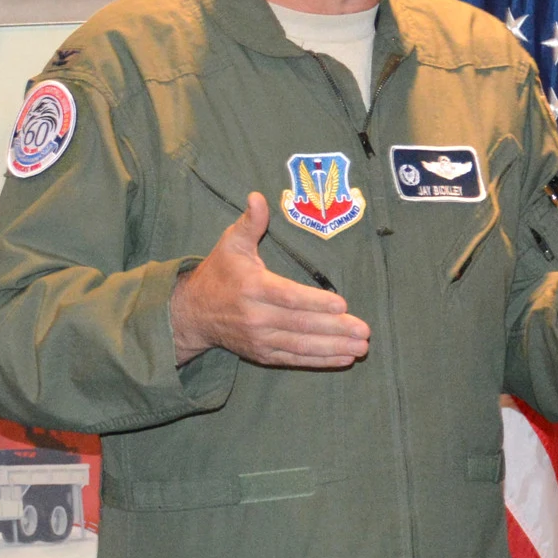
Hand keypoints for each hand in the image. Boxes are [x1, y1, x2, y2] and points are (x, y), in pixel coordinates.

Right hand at [169, 193, 370, 368]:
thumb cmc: (219, 273)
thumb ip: (249, 222)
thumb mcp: (230, 243)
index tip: (342, 304)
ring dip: (333, 348)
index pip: (288, 297)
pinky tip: (342, 358)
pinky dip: (320, 361)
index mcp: (252, 288)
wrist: (194, 314)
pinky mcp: (262, 354)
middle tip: (364, 331)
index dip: (314, 302)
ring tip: (360, 348)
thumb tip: (257, 197)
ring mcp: (259, 339)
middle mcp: (256, 317)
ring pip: (301, 345)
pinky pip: (295, 359)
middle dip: (335, 329)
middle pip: (300, 324)